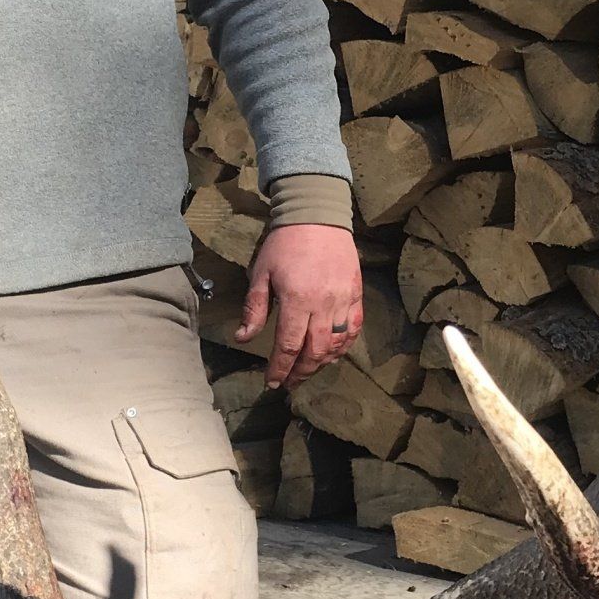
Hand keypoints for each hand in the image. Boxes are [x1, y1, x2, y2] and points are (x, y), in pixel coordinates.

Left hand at [238, 225, 363, 388]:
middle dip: (300, 373)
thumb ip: (254, 309)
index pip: (288, 347)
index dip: (279, 369)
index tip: (272, 383)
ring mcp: (343, 300)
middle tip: (289, 384)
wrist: (317, 215)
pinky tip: (333, 354)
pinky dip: (344, 346)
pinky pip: (353, 328)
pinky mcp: (356, 294)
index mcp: (297, 301)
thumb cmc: (284, 243)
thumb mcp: (262, 274)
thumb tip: (243, 337)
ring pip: (336, 344)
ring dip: (321, 363)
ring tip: (307, 370)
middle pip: (315, 352)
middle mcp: (323, 305)